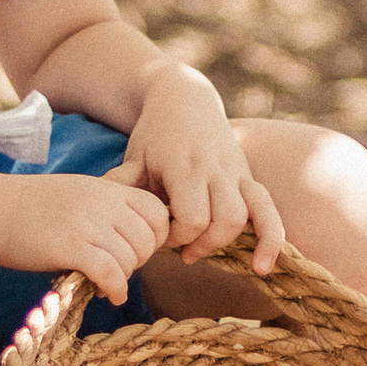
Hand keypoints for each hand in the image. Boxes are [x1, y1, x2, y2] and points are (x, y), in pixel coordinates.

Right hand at [0, 170, 170, 296]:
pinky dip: (115, 289)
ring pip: (130, 258)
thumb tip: (132, 238)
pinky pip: (111, 273)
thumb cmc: (30, 207)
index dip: (155, 236)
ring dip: (123, 278)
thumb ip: (106, 208)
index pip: (157, 211)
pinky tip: (106, 295)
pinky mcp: (69, 246)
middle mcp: (102, 203)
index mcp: (106, 189)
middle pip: (147, 239)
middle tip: (118, 269)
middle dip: (139, 261)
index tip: (137, 250)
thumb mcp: (77, 193)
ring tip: (106, 284)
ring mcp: (87, 223)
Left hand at [122, 64, 283, 270]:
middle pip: (224, 221)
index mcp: (185, 165)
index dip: (177, 236)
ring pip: (247, 216)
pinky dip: (270, 239)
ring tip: (202, 252)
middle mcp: (216, 168)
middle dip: (202, 243)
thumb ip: (120, 187)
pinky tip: (262, 267)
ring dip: (226, 242)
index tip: (159, 233)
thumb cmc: (153, 133)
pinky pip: (269, 209)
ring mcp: (236, 171)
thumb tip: (96, 217)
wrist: (184, 98)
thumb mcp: (133, 157)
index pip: (192, 218)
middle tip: (179, 247)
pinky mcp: (249, 176)